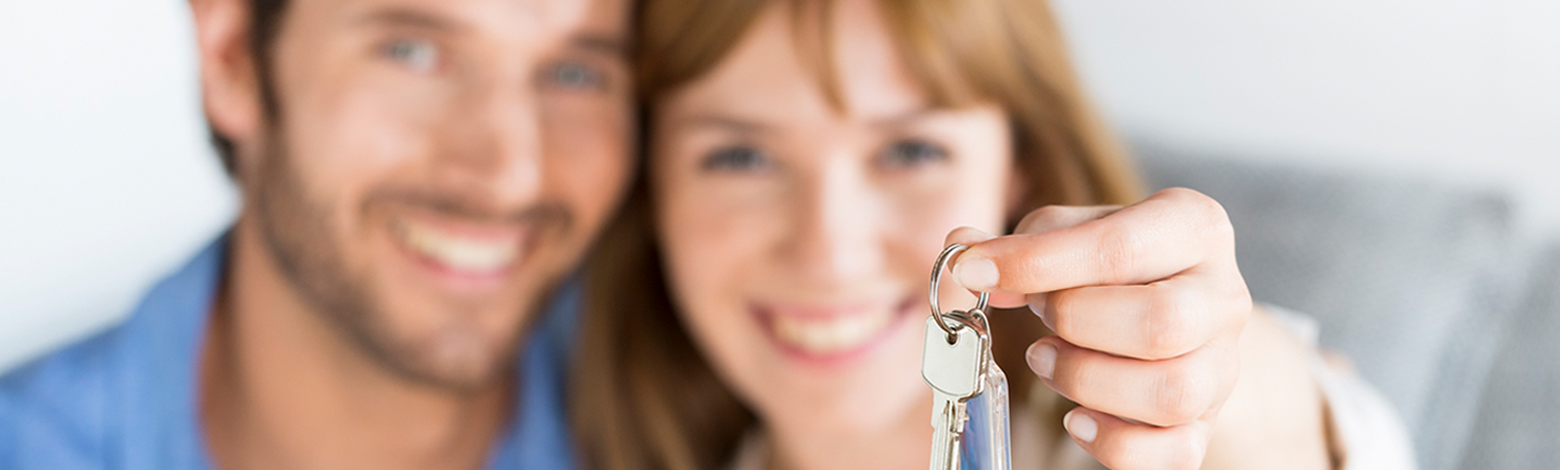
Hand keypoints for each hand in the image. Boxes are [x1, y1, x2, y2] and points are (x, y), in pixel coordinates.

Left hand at [946, 188, 1251, 469]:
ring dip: (1087, 380)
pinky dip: (1112, 443)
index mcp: (1193, 227)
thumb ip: (1018, 241)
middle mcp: (1222, 296)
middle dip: (1074, 323)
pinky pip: (1172, 452)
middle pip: (1160, 323)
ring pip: (1171, 393)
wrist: (1179, 317)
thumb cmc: (1116, 269)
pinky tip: (1077, 418)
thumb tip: (962, 252)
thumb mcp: (1071, 233)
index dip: (1035, 263)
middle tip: (1039, 318)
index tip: (975, 271)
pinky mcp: (1207, 424)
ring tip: (1047, 358)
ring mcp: (1222, 366)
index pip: (1117, 247)